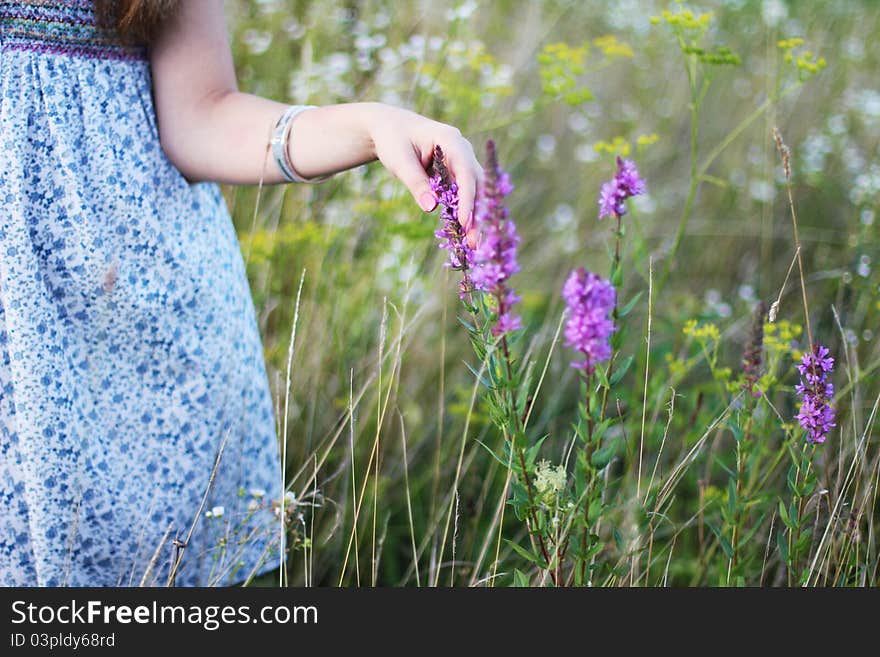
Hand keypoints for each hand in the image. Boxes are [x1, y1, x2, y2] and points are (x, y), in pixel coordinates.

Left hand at [364, 104, 482, 246]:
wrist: (389, 128)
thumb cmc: (392, 139)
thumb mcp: (400, 161)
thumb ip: (416, 183)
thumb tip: (431, 208)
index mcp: (451, 140)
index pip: (465, 171)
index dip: (467, 198)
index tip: (465, 222)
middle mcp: (462, 151)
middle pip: (477, 184)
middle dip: (477, 213)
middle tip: (474, 242)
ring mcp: (461, 163)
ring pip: (474, 193)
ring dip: (473, 217)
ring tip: (471, 244)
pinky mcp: (455, 175)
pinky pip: (463, 196)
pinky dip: (463, 214)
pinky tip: (463, 234)